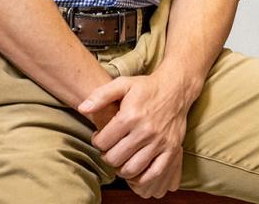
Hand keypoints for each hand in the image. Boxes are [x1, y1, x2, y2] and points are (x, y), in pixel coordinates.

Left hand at [79, 73, 197, 198]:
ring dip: (121, 167)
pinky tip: (136, 166)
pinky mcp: (171, 148)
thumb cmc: (146, 87)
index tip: (101, 137)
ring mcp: (159, 141)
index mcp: (130, 116)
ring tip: (121, 157)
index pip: (103, 142)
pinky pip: (153, 172)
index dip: (97, 141)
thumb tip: (82, 108)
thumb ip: (100, 95)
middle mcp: (145, 130)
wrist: (176, 88)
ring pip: (131, 169)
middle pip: (115, 158)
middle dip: (107, 155)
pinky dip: (142, 176)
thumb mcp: (122, 84)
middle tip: (110, 148)